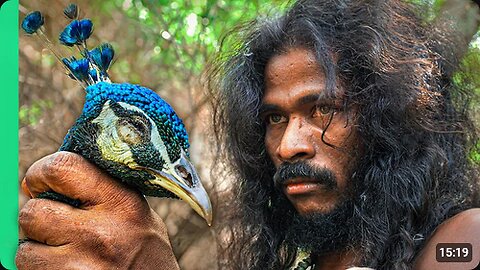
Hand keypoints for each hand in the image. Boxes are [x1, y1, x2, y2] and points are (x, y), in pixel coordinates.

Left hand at [16, 151, 178, 269]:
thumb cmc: (145, 250)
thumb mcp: (136, 210)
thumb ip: (98, 189)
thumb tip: (39, 182)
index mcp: (121, 202)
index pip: (62, 168)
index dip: (42, 172)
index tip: (43, 183)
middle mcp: (100, 232)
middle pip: (33, 211)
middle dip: (38, 216)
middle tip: (56, 223)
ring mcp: (82, 263)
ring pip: (25, 248)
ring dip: (38, 248)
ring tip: (66, 250)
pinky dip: (41, 268)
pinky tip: (67, 266)